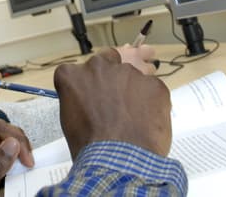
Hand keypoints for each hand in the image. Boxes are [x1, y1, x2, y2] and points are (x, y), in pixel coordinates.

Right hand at [54, 49, 171, 158]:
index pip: (78, 71)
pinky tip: (148, 122)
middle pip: (108, 63)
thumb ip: (80, 99)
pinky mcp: (154, 84)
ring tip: (134, 118)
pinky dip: (153, 102)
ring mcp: (128, 73)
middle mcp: (99, 67)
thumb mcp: (71, 120)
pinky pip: (154, 89)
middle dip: (112, 79)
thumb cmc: (92, 147)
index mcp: (73, 75)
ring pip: (133, 77)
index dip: (88, 84)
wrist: (118, 161)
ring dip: (134, 91)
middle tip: (116, 103)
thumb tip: (90, 102)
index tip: (93, 96)